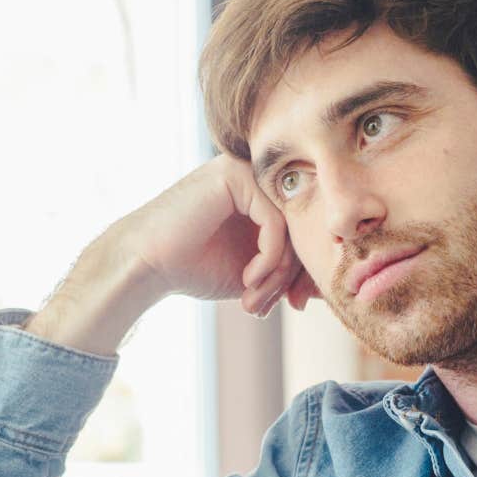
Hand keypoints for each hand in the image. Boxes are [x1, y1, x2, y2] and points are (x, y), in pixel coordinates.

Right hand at [115, 155, 313, 316]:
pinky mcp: (234, 175)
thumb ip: (289, 269)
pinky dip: (269, 258)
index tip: (294, 304)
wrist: (146, 265)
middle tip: (274, 305)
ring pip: (291, 226)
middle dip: (292, 276)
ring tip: (254, 298)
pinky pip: (275, 222)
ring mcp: (245, 171)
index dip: (304, 271)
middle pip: (301, 226)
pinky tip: (249, 278)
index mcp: (261, 194)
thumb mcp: (254, 272)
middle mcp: (256, 176)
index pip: (303, 228)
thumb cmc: (193, 267)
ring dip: (278, 273)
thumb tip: (330, 285)